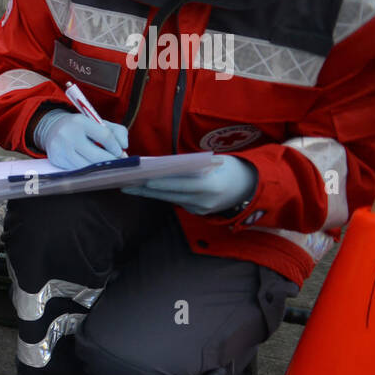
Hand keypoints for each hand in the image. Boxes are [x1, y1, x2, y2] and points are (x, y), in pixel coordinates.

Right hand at [34, 110, 127, 169]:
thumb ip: (117, 131)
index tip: (120, 152)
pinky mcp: (56, 160)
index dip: (116, 147)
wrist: (53, 128)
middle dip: (111, 161)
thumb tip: (124, 147)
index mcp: (80, 122)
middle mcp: (68, 135)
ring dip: (100, 168)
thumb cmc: (81, 127)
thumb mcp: (98, 123)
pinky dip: (88, 170)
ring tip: (106, 165)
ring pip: (87, 166)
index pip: (105, 136)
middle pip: (97, 156)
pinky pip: (78, 170)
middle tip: (117, 162)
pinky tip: (91, 166)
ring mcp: (61, 149)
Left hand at [123, 155, 255, 214]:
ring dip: (149, 193)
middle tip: (124, 183)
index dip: (158, 181)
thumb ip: (190, 165)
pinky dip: (162, 195)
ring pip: (169, 199)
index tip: (139, 178)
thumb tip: (160, 164)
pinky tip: (146, 190)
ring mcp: (201, 209)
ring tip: (130, 186)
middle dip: (145, 189)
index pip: (178, 183)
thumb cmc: (230, 167)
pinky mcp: (198, 213)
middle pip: (168, 194)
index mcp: (210, 185)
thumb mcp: (214, 161)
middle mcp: (204, 200)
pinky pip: (176, 202)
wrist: (250, 187)